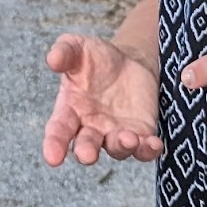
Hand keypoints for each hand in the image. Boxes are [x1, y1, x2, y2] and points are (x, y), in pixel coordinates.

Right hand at [42, 34, 163, 165]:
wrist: (129, 62)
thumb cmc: (95, 58)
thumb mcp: (77, 47)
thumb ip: (64, 52)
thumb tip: (52, 59)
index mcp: (70, 110)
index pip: (58, 131)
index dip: (54, 145)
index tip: (52, 158)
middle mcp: (91, 128)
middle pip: (86, 146)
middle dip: (86, 152)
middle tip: (87, 155)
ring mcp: (115, 133)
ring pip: (116, 149)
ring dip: (121, 146)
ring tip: (128, 138)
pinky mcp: (140, 134)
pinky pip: (144, 149)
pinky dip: (148, 150)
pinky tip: (154, 144)